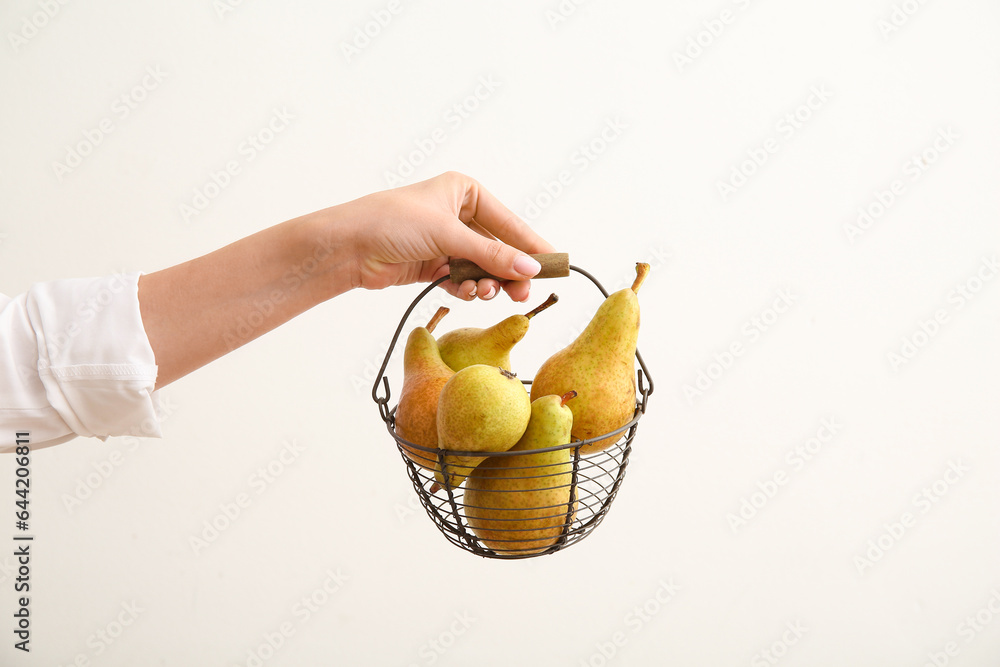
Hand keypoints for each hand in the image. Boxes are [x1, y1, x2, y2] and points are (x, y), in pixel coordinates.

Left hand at [335, 172, 555, 301]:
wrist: (348, 246)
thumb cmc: (392, 222)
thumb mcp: (448, 235)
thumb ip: (491, 255)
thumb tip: (530, 268)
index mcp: (465, 192)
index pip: (508, 222)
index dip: (532, 245)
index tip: (555, 264)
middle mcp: (457, 214)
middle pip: (497, 248)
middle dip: (509, 271)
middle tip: (523, 293)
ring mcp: (445, 242)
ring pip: (481, 268)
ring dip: (486, 283)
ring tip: (486, 294)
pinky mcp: (433, 266)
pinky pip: (462, 280)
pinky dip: (466, 289)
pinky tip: (465, 294)